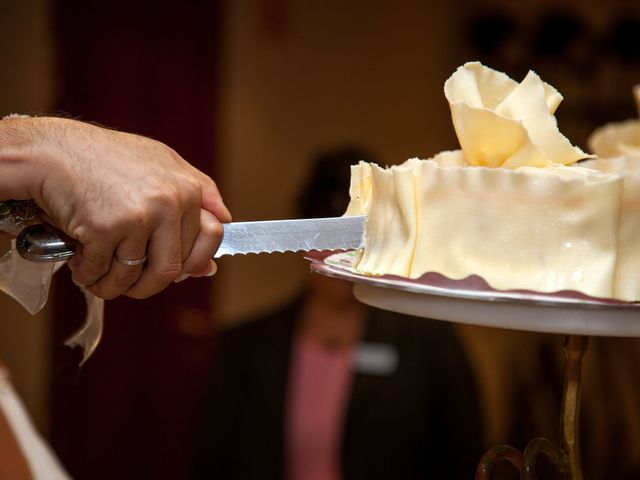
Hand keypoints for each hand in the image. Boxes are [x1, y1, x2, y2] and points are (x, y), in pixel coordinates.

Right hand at [0, 116, 230, 298]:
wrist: (53, 151)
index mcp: (187, 189)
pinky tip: (80, 260)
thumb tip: (212, 259)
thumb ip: (200, 199)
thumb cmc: (108, 158)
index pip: (211, 239)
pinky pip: (101, 272)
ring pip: (133, 277)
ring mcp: (138, 217)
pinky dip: (88, 275)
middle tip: (130, 284)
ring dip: (113, 286)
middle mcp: (168, 203)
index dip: (194, 261)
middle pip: (170, 269)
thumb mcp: (164, 164)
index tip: (176, 270)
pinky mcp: (105, 229)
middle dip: (148, 287)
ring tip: (99, 275)